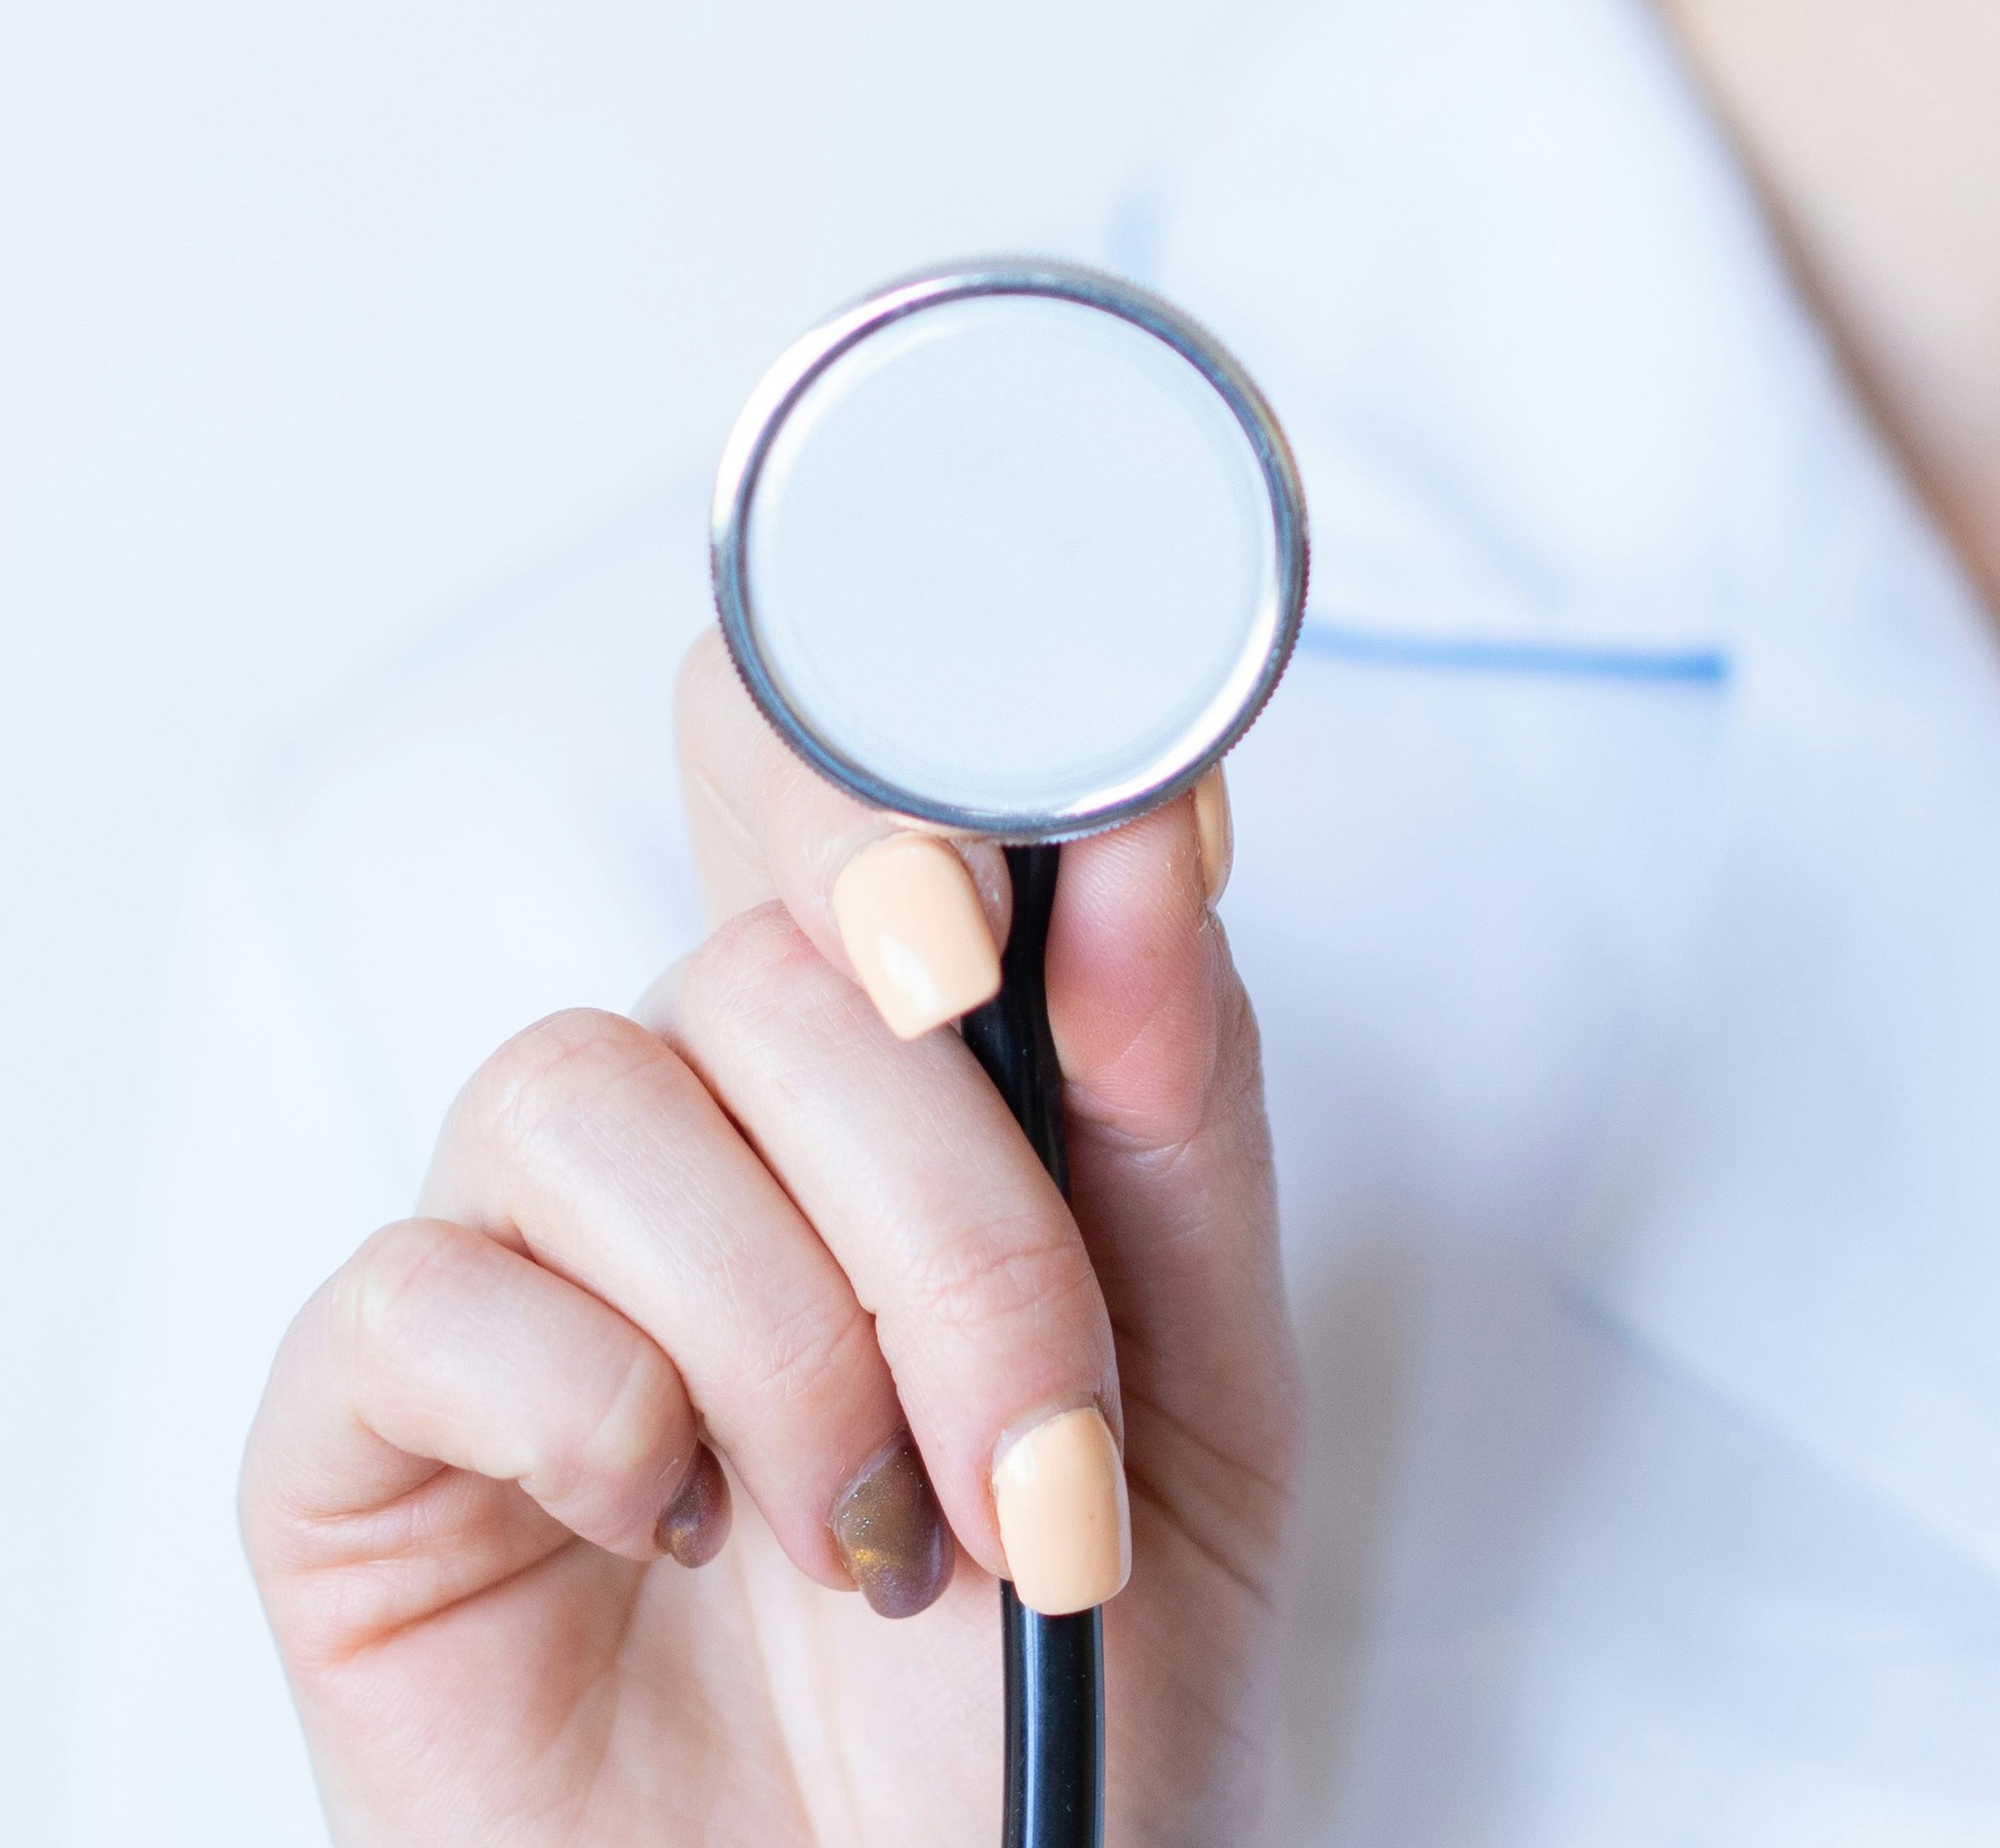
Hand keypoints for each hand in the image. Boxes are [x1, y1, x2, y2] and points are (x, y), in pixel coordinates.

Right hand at [242, 638, 1297, 1845]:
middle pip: (761, 951)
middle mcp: (709, 1135)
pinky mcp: (365, 1430)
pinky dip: (598, 1417)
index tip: (1004, 885)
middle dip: (944, 1201)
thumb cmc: (1080, 1679)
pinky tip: (679, 1539)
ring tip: (881, 1541)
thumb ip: (1173, 1090)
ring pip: (584, 1088)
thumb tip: (1155, 821)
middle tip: (1037, 1439)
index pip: (827, 782)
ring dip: (789, 1335)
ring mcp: (525, 1267)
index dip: (879, 750)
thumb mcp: (1203, 1376)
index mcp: (903, 1087)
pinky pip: (424, 1293)